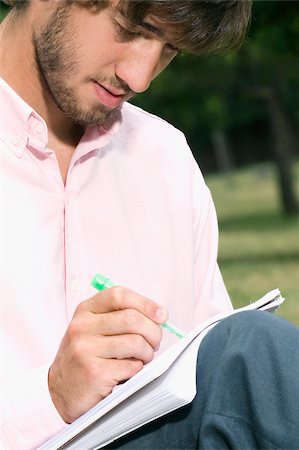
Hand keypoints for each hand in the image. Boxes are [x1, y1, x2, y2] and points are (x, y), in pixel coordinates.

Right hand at [48, 286, 167, 422]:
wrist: (58, 391)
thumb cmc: (85, 356)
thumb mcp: (93, 328)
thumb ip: (119, 317)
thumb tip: (159, 315)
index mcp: (85, 310)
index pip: (119, 295)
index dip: (145, 303)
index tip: (161, 315)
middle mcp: (82, 326)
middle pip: (132, 319)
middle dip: (153, 332)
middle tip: (154, 343)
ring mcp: (85, 349)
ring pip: (135, 342)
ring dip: (147, 353)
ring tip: (142, 358)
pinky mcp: (93, 372)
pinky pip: (131, 365)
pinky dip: (137, 368)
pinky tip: (129, 371)